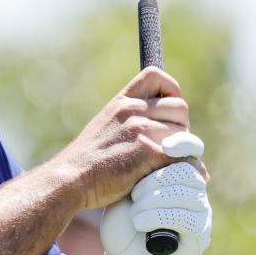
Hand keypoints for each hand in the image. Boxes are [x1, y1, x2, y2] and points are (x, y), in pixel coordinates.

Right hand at [56, 67, 194, 209]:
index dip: (171, 91)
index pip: (155, 76)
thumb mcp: (104, 127)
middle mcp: (132, 111)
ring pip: (185, 135)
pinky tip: (172, 176)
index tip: (167, 113)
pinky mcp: (147, 152)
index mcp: (121, 102)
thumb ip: (129, 122)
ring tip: (165, 165)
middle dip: (180, 128)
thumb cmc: (87, 161)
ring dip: (182, 151)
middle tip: (167, 147)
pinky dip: (184, 168)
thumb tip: (165, 131)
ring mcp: (140, 130)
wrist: (71, 178)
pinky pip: (183, 156)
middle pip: (180, 108)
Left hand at [100, 132, 210, 254]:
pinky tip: (140, 223)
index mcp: (179, 173)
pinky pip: (188, 218)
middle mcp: (195, 190)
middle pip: (187, 170)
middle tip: (134, 194)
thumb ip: (142, 167)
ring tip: (135, 212)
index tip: (165, 145)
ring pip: (188, 192)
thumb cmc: (122, 222)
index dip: (182, 143)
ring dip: (155, 200)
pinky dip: (160, 217)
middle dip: (156, 179)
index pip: (192, 149)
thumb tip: (153, 138)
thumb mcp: (126, 189)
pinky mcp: (201, 235)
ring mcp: (201, 212)